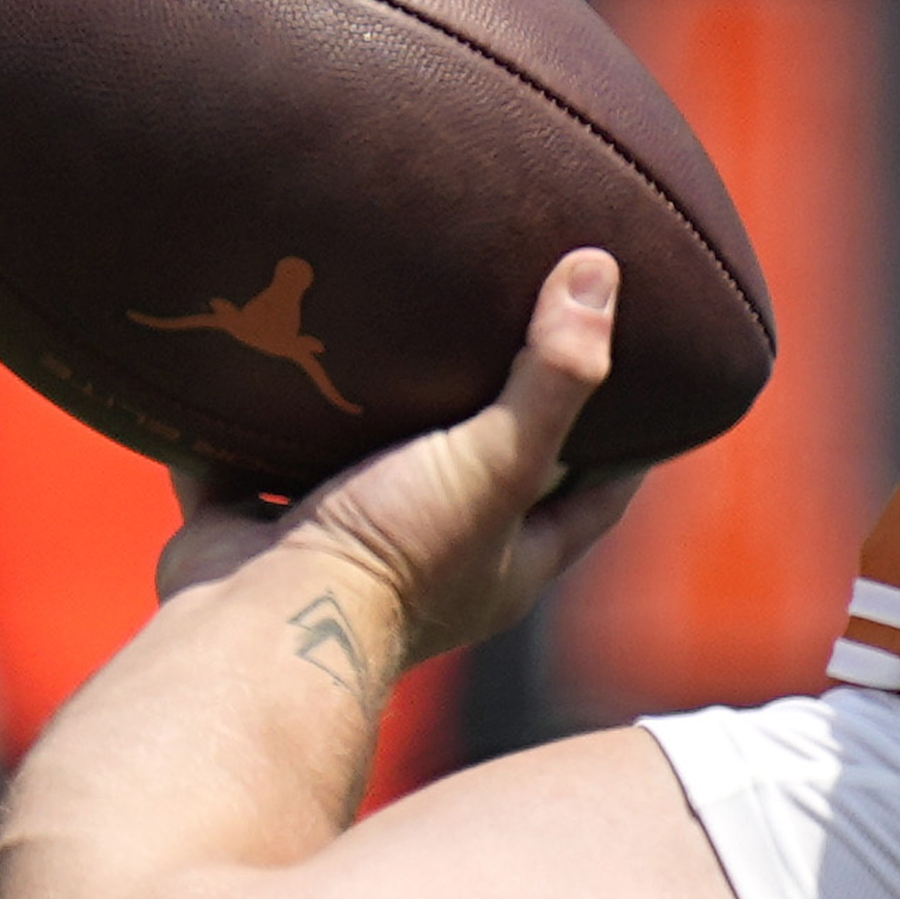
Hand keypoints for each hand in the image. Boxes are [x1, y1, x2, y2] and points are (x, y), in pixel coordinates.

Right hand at [154, 249, 646, 658]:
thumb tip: (599, 272)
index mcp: (506, 561)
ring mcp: (337, 547)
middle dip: (493, 418)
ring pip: (359, 468)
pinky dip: (250, 422)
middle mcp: (429, 560)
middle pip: (479, 478)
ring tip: (388, 327)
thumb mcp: (496, 461)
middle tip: (511, 334)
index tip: (651, 389)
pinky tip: (254, 353)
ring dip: (370, 414)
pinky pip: (247, 464)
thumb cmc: (396, 552)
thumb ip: (550, 376)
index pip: (594, 500)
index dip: (626, 449)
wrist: (256, 626)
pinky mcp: (252, 529)